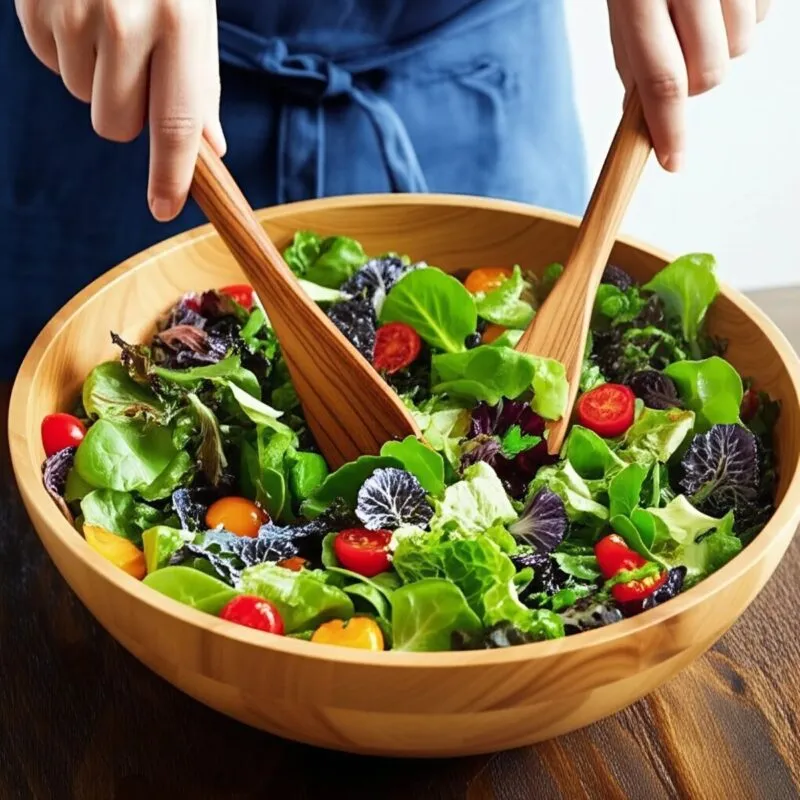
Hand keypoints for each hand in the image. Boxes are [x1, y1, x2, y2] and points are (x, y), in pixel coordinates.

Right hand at [14, 0, 224, 220]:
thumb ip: (201, 83)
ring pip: (82, 97)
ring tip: (106, 23)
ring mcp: (72, 10)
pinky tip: (77, 10)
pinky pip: (50, 63)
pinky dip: (65, 49)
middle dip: (127, 114)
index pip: (177, 125)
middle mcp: (124, 20)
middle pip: (117, 126)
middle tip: (134, 68)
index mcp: (180, 24)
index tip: (164, 208)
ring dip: (96, 76)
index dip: (170, 176)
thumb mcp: (196, 14)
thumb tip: (209, 148)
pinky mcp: (32, 4)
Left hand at [608, 0, 769, 170]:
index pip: (661, 78)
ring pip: (743, 46)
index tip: (672, 163)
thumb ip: (632, 53)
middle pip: (709, 72)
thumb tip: (641, 115)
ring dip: (723, 46)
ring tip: (702, 13)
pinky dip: (746, 16)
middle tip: (684, 59)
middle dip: (696, 83)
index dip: (669, 129)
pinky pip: (766, 13)